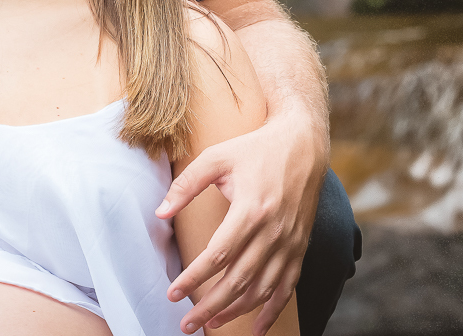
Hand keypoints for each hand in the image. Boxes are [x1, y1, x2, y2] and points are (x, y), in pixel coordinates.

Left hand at [157, 111, 327, 334]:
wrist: (303, 145)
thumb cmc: (255, 149)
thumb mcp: (216, 157)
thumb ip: (186, 185)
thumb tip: (159, 212)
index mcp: (251, 210)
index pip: (218, 256)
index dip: (194, 278)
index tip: (173, 293)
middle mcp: (273, 231)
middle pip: (238, 280)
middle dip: (210, 305)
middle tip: (186, 323)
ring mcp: (289, 243)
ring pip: (262, 289)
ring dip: (235, 311)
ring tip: (210, 323)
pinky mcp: (299, 247)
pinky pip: (287, 287)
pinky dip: (271, 311)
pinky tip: (254, 327)